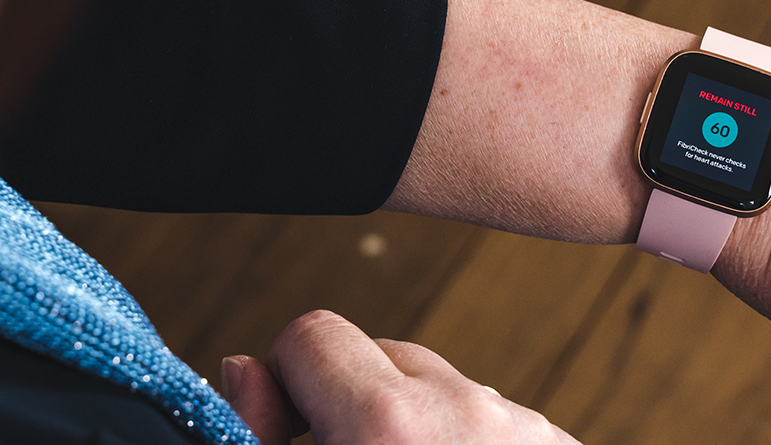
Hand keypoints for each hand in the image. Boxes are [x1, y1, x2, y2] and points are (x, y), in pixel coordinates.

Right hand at [220, 310, 579, 444]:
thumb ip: (264, 431)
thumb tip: (242, 366)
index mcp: (391, 427)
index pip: (312, 336)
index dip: (286, 384)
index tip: (283, 436)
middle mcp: (469, 413)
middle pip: (383, 358)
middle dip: (354, 409)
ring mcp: (528, 432)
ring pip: (447, 393)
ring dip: (420, 433)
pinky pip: (501, 423)